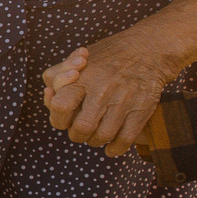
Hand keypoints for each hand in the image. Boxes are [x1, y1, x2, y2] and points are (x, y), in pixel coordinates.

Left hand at [40, 34, 181, 157]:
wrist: (147, 49)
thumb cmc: (106, 57)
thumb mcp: (77, 58)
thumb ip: (57, 76)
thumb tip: (49, 95)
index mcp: (82, 78)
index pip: (60, 106)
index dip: (57, 118)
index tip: (64, 117)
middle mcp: (101, 91)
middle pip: (81, 128)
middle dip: (76, 135)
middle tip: (80, 130)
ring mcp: (122, 102)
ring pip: (102, 136)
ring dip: (95, 141)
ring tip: (95, 135)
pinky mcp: (141, 110)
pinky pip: (125, 139)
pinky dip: (115, 148)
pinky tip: (111, 147)